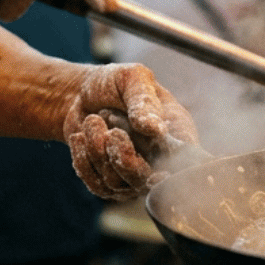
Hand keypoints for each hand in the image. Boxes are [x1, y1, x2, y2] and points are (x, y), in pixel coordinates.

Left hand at [63, 63, 198, 200]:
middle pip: (147, 180)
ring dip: (97, 150)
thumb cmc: (113, 83)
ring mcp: (134, 173)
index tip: (157, 174)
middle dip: (124, 157)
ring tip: (93, 120)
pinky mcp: (109, 182)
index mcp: (174, 129)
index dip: (174, 174)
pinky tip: (81, 137)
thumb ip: (144, 102)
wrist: (79, 93)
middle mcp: (158, 157)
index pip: (184, 162)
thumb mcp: (132, 78)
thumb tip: (158, 129)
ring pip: (117, 183)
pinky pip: (97, 186)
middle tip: (112, 131)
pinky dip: (83, 160)